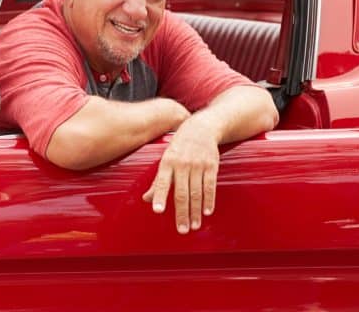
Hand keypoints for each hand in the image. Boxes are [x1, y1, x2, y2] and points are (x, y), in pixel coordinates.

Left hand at [142, 119, 219, 233]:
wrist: (201, 128)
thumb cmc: (179, 147)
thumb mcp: (166, 159)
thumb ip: (157, 181)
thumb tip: (146, 199)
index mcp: (167, 163)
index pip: (162, 183)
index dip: (160, 197)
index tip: (157, 211)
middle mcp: (182, 164)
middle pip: (182, 193)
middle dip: (182, 213)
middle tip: (182, 230)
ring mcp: (198, 165)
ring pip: (197, 193)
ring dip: (196, 211)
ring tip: (194, 226)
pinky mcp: (211, 165)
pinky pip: (210, 186)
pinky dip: (209, 200)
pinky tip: (206, 212)